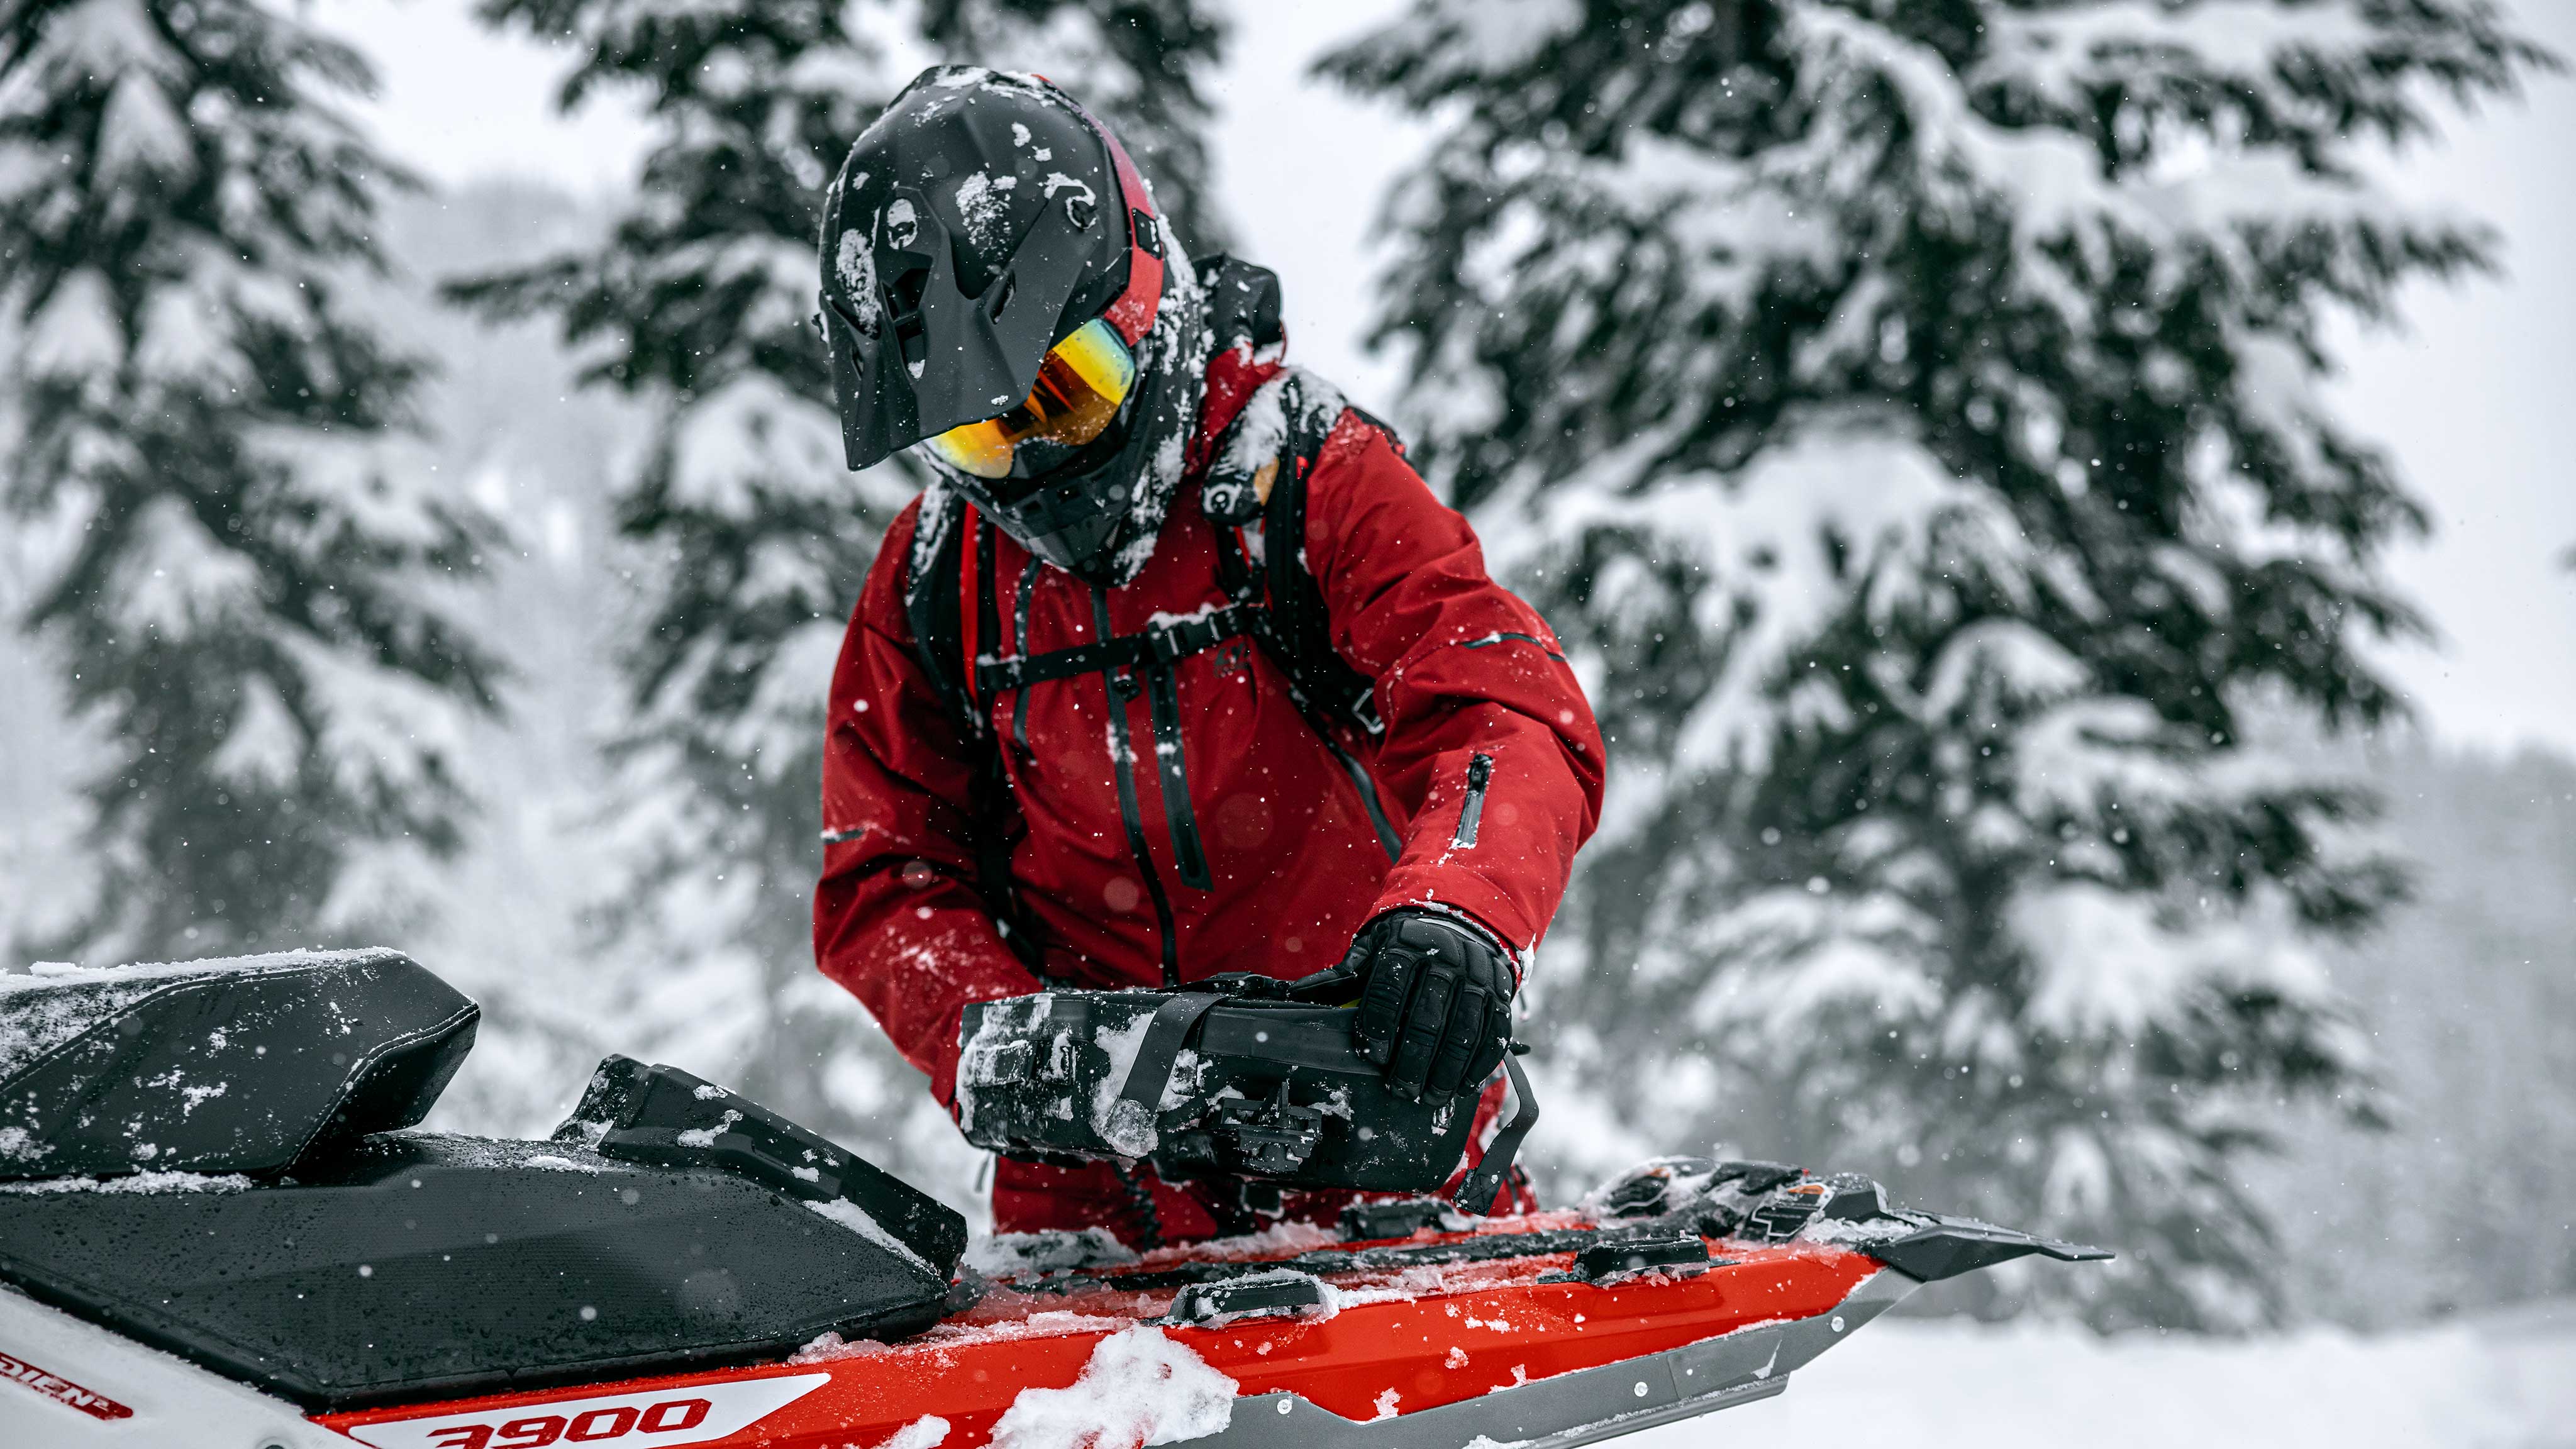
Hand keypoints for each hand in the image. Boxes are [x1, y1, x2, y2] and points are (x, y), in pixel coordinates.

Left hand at [1341, 910, 1515, 1102]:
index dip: (1378, 1026)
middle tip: (1399, 1089)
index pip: (1389, 989)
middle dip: (1412, 1060)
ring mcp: (1478, 977)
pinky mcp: (1501, 995)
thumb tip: (1297, 995)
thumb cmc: (1408, 942)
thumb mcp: (1374, 947)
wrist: (1463, 919)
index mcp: (1408, 944)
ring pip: (1463, 1032)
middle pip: (1427, 1018)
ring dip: (1446, 1070)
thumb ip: (1343, 975)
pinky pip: (1494, 1034)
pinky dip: (1479, 1065)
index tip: (1370, 1055)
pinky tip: (1462, 1087)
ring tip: (1429, 1097)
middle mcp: (1448, 958)